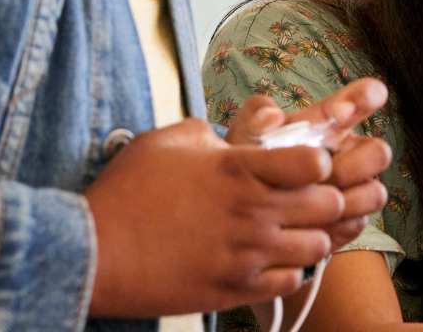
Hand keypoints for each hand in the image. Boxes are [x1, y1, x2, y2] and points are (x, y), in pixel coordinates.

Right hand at [84, 116, 391, 316]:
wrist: (92, 255)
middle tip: (305, 198)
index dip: (317, 161)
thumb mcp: (166, 141)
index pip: (316, 162)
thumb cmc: (125, 194)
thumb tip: (229, 136)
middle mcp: (252, 213)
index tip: (302, 164)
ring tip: (291, 230)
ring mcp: (247, 255)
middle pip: (329, 204)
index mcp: (239, 170)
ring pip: (317, 246)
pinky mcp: (235, 290)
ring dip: (311, 235)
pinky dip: (288, 270)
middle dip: (325, 197)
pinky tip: (270, 259)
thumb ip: (209, 132)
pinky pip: (291, 281)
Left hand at [222, 81, 393, 250]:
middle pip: (379, 153)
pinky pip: (357, 225)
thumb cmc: (249, 162)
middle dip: (352, 166)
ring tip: (306, 204)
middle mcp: (351, 152)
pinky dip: (331, 227)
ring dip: (343, 201)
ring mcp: (354, 188)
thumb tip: (273, 115)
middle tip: (320, 175)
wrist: (241, 209)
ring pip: (374, 193)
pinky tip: (303, 226)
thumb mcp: (246, 138)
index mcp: (331, 122)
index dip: (365, 97)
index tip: (340, 112)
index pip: (363, 98)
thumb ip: (254, 119)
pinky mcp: (349, 220)